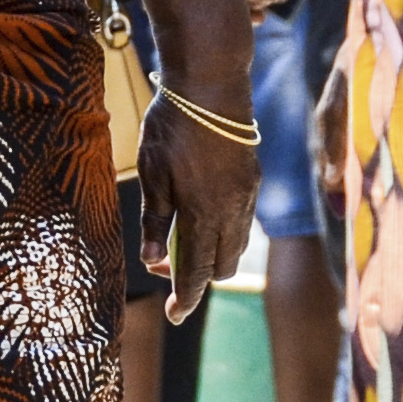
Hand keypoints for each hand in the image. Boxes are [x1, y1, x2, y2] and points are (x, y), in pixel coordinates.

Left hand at [137, 95, 260, 322]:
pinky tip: (203, 219)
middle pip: (223, 267)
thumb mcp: (151, 175)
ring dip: (214, 256)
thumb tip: (150, 259)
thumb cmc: (173, 128)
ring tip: (182, 245)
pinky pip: (243, 222)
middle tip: (167, 271)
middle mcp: (232, 212)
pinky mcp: (252, 180)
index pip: (196, 272)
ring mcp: (246, 196)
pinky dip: (225, 233)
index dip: (185, 298)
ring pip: (236, 245)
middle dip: (198, 279)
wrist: (211, 86)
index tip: (175, 315)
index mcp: (203, 215)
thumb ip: (153, 220)